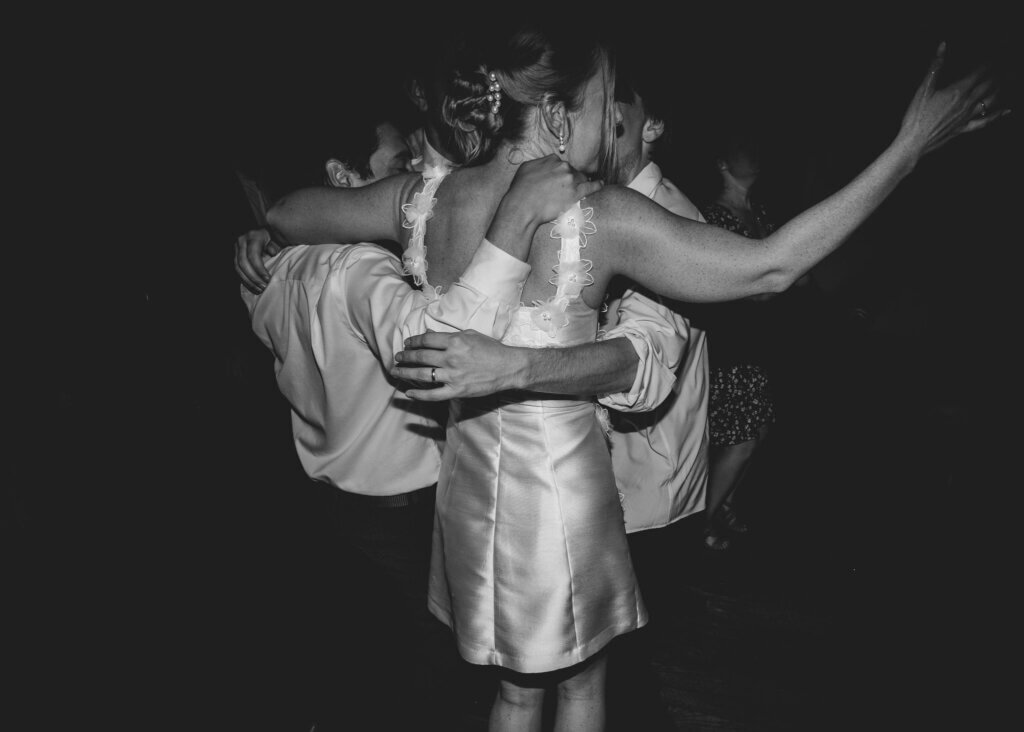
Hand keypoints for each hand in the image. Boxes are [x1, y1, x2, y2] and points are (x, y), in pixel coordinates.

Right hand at [234, 228, 281, 293]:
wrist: (265, 230)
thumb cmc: (274, 236)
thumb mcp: (276, 239)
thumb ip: (275, 247)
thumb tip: (273, 254)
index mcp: (253, 236)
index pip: (253, 256)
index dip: (259, 269)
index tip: (268, 279)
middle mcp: (242, 241)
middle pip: (243, 263)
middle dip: (253, 278)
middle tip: (263, 287)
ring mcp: (236, 248)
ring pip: (237, 268)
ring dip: (248, 281)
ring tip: (259, 290)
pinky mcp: (235, 254)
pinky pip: (237, 270)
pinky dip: (245, 280)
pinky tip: (253, 287)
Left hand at [390, 330, 526, 400]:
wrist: (508, 367)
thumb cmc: (491, 349)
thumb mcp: (471, 335)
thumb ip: (449, 336)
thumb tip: (429, 335)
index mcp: (455, 341)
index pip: (426, 340)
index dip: (413, 341)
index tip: (407, 344)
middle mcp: (451, 358)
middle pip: (421, 357)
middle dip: (405, 356)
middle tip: (397, 357)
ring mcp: (453, 376)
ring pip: (422, 375)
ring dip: (406, 373)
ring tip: (396, 371)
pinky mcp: (457, 391)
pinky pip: (433, 394)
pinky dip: (419, 394)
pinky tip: (409, 393)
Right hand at [502, 154, 603, 226]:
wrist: (522, 206)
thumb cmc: (520, 189)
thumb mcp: (526, 168)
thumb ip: (539, 164)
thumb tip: (545, 165)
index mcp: (552, 159)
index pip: (561, 164)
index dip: (559, 173)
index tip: (557, 180)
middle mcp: (563, 166)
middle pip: (572, 171)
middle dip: (569, 179)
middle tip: (562, 189)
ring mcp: (570, 180)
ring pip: (580, 179)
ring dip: (580, 183)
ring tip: (579, 189)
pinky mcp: (575, 194)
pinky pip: (590, 187)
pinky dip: (597, 185)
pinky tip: (601, 184)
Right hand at [897, 42, 1007, 160]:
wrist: (913, 142)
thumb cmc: (916, 116)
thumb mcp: (924, 88)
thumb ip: (936, 66)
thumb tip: (942, 46)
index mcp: (958, 91)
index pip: (979, 73)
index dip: (987, 64)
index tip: (992, 57)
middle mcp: (967, 103)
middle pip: (988, 85)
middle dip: (995, 74)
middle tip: (1000, 67)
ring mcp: (967, 116)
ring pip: (990, 100)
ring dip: (998, 89)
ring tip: (1002, 82)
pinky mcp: (964, 128)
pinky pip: (985, 121)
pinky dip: (997, 115)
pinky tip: (1006, 111)